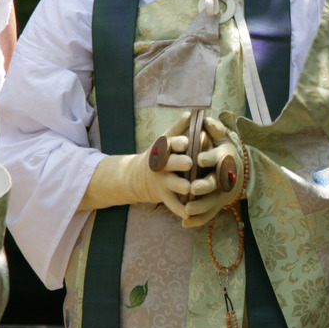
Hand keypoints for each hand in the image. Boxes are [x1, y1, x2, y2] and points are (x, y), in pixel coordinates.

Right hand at [80, 113, 216, 220]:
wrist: (137, 177)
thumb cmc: (160, 155)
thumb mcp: (165, 140)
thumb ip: (178, 128)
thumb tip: (191, 113)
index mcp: (164, 150)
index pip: (170, 144)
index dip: (177, 142)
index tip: (187, 140)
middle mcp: (162, 166)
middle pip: (171, 163)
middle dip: (180, 162)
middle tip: (190, 162)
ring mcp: (162, 182)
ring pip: (173, 184)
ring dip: (182, 186)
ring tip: (190, 188)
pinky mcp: (163, 196)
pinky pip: (172, 204)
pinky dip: (180, 210)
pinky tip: (189, 214)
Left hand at [180, 116, 246, 227]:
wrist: (236, 169)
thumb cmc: (223, 149)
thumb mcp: (222, 137)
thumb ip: (214, 129)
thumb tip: (206, 118)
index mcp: (226, 158)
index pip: (221, 159)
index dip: (211, 159)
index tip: (199, 159)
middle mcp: (226, 177)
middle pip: (217, 183)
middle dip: (205, 186)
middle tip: (193, 188)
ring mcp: (223, 193)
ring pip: (213, 202)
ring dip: (200, 206)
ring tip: (186, 208)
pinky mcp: (218, 205)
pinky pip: (209, 214)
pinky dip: (197, 220)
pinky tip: (184, 223)